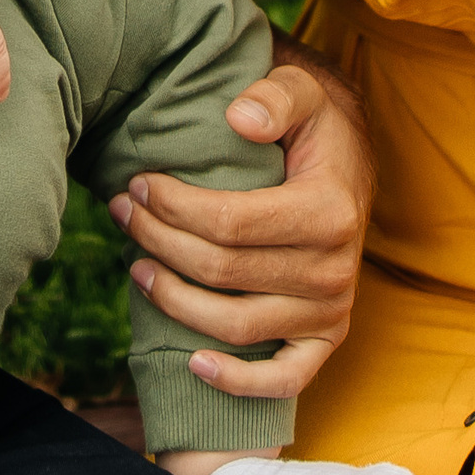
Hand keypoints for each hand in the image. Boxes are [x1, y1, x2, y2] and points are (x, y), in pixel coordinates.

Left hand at [109, 44, 373, 401]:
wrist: (352, 168)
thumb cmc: (314, 129)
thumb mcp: (303, 92)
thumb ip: (274, 96)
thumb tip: (238, 119)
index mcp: (329, 213)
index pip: (230, 224)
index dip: (173, 208)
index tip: (137, 185)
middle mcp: (334, 271)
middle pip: (222, 273)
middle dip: (159, 242)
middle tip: (122, 212)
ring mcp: (331, 312)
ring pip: (234, 326)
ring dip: (173, 301)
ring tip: (134, 265)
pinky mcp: (326, 339)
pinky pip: (284, 380)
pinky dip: (238, 382)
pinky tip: (192, 363)